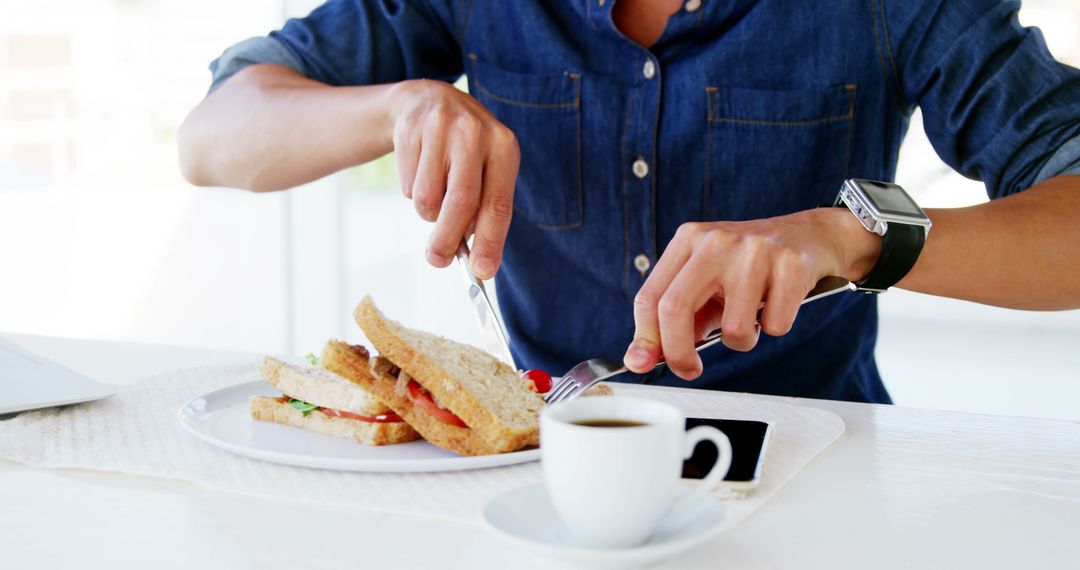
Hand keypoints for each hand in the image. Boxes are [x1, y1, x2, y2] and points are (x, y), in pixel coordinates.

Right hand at [389, 80, 518, 278]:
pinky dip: (413, 194)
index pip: (499, 204)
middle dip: (448, 239)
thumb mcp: (486, 171)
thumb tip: (478, 264)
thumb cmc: (466, 151)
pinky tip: (421, 172)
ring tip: (435, 197)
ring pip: (428, 198)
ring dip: (429, 214)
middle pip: (460, 202)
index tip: (482, 271)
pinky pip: (407, 186)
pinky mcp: (410, 130)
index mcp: (504, 146)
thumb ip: (484, 212)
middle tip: (439, 260)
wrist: (429, 101)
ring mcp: (440, 128)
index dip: (490, 241)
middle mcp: (474, 133)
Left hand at [623, 208, 879, 379]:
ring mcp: (754, 250)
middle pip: (675, 308)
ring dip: (743, 340)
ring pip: (733, 328)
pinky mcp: (791, 264)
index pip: (650, 297)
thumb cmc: (751, 267)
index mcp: (688, 240)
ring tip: (753, 318)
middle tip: (690, 369)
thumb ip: (676, 320)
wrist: (812, 236)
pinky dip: (776, 326)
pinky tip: (779, 303)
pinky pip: (775, 326)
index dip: (646, 338)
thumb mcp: (708, 284)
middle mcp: (716, 241)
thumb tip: (640, 359)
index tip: (648, 363)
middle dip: (678, 353)